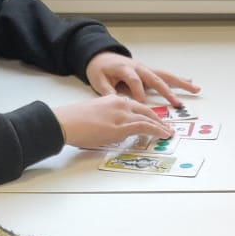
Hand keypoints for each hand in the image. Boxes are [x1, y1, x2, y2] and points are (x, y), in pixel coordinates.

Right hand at [54, 92, 169, 150]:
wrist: (66, 122)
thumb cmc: (73, 121)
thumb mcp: (94, 115)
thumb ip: (106, 119)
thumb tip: (111, 131)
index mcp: (112, 100)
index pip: (135, 106)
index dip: (146, 113)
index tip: (152, 119)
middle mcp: (120, 104)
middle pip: (145, 110)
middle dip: (158, 119)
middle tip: (165, 126)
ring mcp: (122, 114)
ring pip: (149, 118)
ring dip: (161, 126)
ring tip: (168, 133)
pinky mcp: (122, 126)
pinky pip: (145, 127)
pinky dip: (157, 130)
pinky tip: (163, 134)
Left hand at [86, 51, 200, 110]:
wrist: (101, 56)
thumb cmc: (100, 69)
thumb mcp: (98, 80)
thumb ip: (107, 91)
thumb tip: (116, 103)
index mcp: (125, 69)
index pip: (135, 81)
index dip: (139, 92)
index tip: (143, 105)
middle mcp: (139, 67)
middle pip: (156, 78)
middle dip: (167, 91)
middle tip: (177, 103)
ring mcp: (145, 69)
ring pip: (165, 76)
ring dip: (181, 83)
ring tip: (195, 89)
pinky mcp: (148, 71)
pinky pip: (164, 76)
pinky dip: (177, 79)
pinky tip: (190, 83)